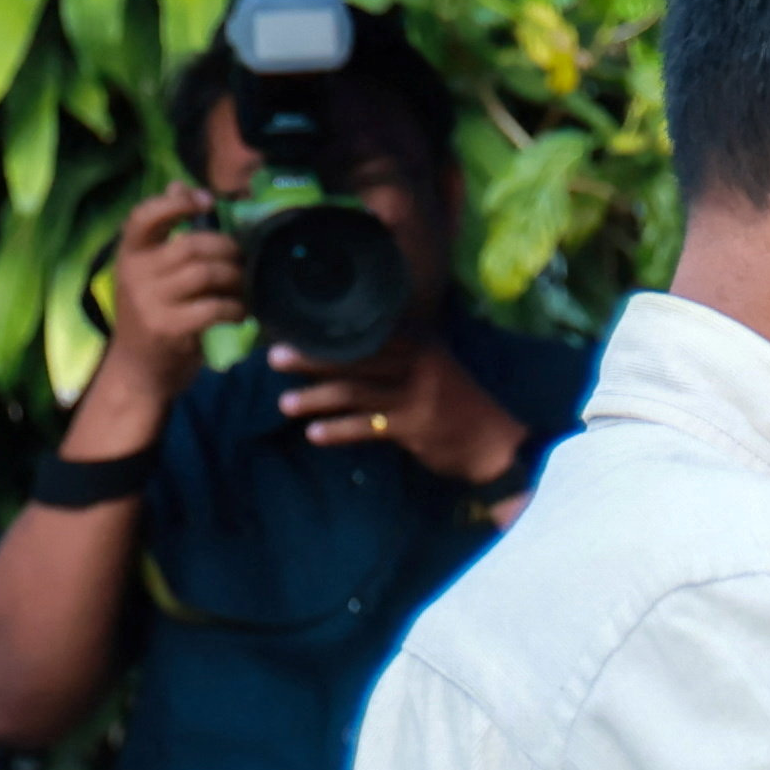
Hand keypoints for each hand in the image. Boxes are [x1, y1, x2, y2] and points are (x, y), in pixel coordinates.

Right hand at [92, 184, 252, 426]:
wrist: (137, 373)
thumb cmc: (152, 316)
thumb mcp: (149, 273)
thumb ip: (165, 235)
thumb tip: (179, 185)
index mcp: (129, 254)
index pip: (144, 216)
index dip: (176, 203)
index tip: (207, 202)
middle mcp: (134, 273)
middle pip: (192, 246)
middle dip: (228, 250)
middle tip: (244, 260)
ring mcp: (150, 302)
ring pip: (207, 274)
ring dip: (237, 279)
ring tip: (246, 288)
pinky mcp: (169, 328)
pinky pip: (214, 307)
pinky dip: (236, 308)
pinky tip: (241, 313)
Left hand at [280, 331, 526, 487]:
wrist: (495, 441)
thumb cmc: (456, 401)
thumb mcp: (433, 366)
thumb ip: (399, 353)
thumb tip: (348, 347)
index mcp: (418, 342)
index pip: (366, 331)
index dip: (327, 331)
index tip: (292, 328)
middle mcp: (416, 362)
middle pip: (354, 357)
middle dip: (311, 358)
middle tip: (274, 358)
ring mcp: (415, 395)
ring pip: (354, 393)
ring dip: (316, 398)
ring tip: (285, 403)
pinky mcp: (414, 427)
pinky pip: (367, 427)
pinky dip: (338, 431)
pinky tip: (315, 434)